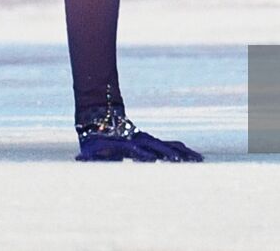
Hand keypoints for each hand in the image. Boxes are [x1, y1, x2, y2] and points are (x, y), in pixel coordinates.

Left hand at [74, 111, 203, 161]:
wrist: (102, 117)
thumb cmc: (94, 139)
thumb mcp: (89, 148)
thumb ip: (87, 155)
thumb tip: (79, 159)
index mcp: (128, 144)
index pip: (141, 152)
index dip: (147, 157)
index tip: (155, 161)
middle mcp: (142, 141)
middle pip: (161, 148)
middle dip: (173, 156)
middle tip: (186, 162)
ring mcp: (148, 140)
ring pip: (169, 146)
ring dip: (183, 154)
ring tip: (199, 159)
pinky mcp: (151, 142)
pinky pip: (170, 146)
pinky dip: (181, 150)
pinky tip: (195, 157)